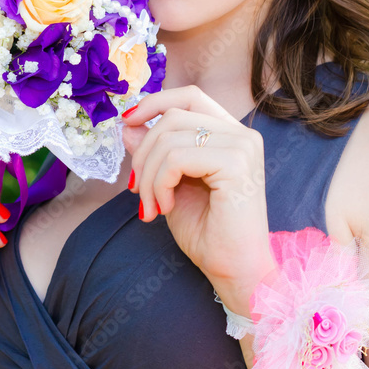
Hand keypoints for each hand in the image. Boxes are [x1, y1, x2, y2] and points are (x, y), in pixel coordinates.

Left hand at [122, 85, 275, 311]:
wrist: (234, 271)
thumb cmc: (207, 232)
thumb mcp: (169, 184)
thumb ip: (154, 152)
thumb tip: (128, 126)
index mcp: (230, 134)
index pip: (189, 97)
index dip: (154, 103)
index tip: (127, 123)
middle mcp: (242, 134)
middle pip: (172, 117)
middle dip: (142, 153)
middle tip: (136, 190)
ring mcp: (242, 146)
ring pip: (169, 139)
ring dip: (147, 176)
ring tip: (151, 206)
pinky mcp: (236, 163)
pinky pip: (176, 159)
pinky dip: (159, 184)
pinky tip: (165, 208)